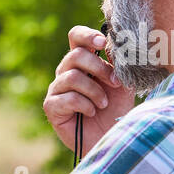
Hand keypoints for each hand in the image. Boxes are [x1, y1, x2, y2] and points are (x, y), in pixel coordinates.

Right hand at [43, 25, 134, 157]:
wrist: (110, 138)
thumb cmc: (116, 110)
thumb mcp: (123, 82)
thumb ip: (118, 62)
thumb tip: (115, 42)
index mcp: (82, 62)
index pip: (76, 37)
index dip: (87, 35)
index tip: (103, 43)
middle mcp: (66, 72)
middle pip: (75, 55)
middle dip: (100, 68)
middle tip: (115, 83)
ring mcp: (56, 89)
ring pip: (72, 76)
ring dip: (95, 91)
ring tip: (103, 104)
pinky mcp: (51, 106)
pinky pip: (68, 97)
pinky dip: (85, 105)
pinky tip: (91, 113)